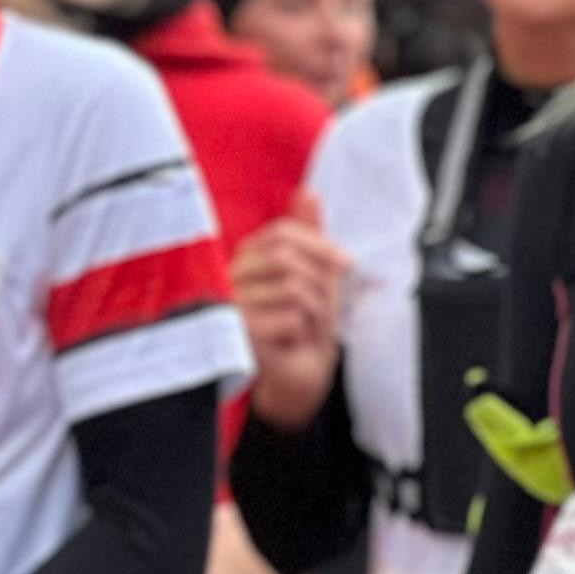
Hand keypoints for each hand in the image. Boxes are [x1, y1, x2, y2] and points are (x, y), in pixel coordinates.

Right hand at [230, 195, 345, 430]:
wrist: (294, 380)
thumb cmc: (299, 328)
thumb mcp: (311, 275)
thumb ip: (307, 236)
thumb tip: (308, 193)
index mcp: (244, 260)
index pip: (281, 234)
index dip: (320, 244)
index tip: (345, 263)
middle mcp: (229, 278)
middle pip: (288, 257)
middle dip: (321, 282)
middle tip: (325, 306)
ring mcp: (231, 306)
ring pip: (294, 287)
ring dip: (317, 311)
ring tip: (308, 328)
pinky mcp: (240, 334)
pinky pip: (292, 317)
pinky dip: (306, 332)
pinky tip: (294, 343)